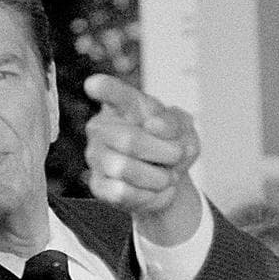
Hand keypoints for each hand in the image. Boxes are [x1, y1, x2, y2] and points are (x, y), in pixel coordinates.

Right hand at [84, 75, 199, 222]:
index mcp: (125, 105)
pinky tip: (154, 189)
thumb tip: (153, 125)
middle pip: (130, 140)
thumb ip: (173, 123)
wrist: (170, 178)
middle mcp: (102, 127)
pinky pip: (122, 193)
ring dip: (158, 177)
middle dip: (164, 153)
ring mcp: (96, 156)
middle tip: (176, 156)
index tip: (93, 84)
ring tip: (166, 175)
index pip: (114, 93)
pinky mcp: (98, 185)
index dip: (105, 88)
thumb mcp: (184, 130)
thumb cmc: (173, 144)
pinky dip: (148, 195)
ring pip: (124, 169)